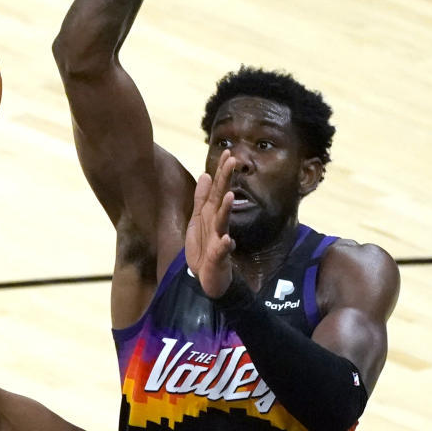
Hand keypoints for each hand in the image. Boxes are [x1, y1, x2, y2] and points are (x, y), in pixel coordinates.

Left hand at [185, 150, 236, 297]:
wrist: (207, 277)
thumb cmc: (204, 247)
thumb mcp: (198, 219)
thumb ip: (201, 198)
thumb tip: (205, 175)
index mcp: (211, 215)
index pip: (218, 190)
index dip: (222, 172)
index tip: (228, 152)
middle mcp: (218, 224)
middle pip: (222, 200)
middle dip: (227, 181)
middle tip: (233, 162)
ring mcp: (219, 241)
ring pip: (222, 223)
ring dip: (226, 210)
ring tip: (230, 196)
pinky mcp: (218, 258)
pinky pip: (221, 252)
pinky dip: (224, 246)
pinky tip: (227, 241)